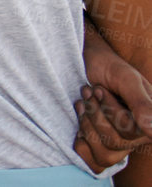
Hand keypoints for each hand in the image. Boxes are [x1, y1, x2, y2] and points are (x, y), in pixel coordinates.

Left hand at [74, 18, 151, 171]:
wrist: (88, 63)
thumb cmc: (109, 67)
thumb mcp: (125, 79)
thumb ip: (141, 103)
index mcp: (149, 122)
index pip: (131, 132)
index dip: (110, 112)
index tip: (99, 90)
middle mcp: (139, 136)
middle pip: (115, 143)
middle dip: (95, 114)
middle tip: (87, 92)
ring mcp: (121, 142)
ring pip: (105, 153)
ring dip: (86, 124)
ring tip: (82, 102)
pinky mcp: (103, 145)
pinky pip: (94, 161)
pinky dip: (82, 142)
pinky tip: (79, 120)